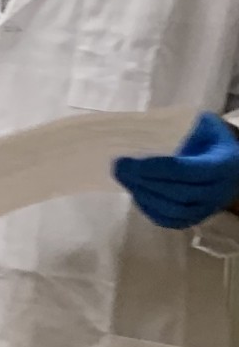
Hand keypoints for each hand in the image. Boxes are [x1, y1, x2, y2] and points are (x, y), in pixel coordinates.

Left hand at [112, 112, 238, 228]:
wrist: (231, 163)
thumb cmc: (210, 139)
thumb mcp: (204, 125)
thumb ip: (181, 126)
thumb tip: (142, 126)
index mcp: (224, 164)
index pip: (185, 171)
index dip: (153, 168)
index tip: (125, 161)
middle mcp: (220, 190)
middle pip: (178, 193)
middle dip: (143, 181)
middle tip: (117, 168)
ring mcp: (210, 208)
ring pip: (174, 211)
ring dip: (144, 195)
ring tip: (123, 178)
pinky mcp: (198, 218)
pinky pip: (172, 221)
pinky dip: (150, 209)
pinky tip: (136, 192)